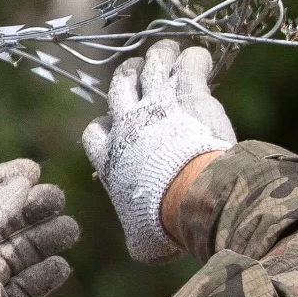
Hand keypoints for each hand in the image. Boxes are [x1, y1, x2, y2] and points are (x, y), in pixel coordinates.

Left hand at [0, 158, 79, 296]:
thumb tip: (22, 180)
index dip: (3, 179)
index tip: (34, 168)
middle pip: (3, 224)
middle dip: (33, 209)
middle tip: (61, 200)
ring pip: (19, 255)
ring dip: (45, 240)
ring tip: (71, 231)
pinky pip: (26, 288)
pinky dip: (45, 275)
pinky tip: (61, 267)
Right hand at [81, 38, 236, 264]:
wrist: (189, 195)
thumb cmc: (163, 222)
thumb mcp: (142, 241)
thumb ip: (138, 238)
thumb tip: (142, 245)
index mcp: (110, 157)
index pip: (95, 131)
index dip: (105, 125)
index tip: (118, 126)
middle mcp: (127, 124)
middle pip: (119, 86)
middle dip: (128, 75)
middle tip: (141, 71)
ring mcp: (158, 104)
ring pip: (152, 64)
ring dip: (160, 55)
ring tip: (170, 51)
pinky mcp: (189, 94)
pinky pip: (188, 63)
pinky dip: (194, 58)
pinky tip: (202, 58)